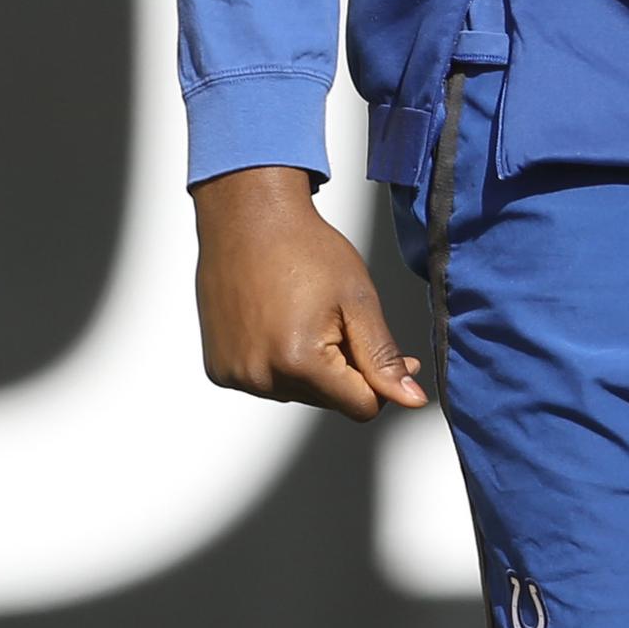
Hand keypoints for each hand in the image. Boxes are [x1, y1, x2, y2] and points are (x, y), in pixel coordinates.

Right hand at [191, 166, 427, 421]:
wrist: (249, 220)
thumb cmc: (304, 249)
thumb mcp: (359, 301)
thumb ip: (383, 357)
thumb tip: (410, 399)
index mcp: (299, 362)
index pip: (360, 407)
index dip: (381, 382)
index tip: (387, 356)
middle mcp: (261, 377)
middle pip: (328, 400)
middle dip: (345, 370)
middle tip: (345, 324)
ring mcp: (235, 375)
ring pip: (298, 392)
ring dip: (311, 367)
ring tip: (306, 317)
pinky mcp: (219, 369)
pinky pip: (266, 382)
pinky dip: (280, 362)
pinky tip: (281, 324)